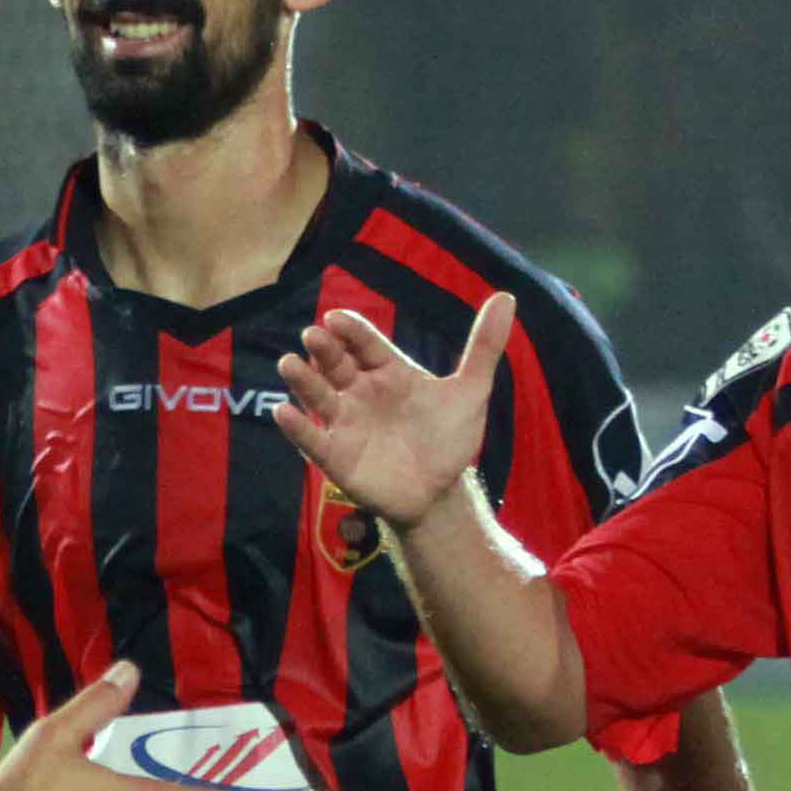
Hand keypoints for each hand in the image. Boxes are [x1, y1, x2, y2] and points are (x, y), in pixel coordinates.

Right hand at [273, 297, 512, 530]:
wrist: (440, 492)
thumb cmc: (449, 439)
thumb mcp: (471, 391)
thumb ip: (483, 346)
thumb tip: (507, 297)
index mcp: (388, 371)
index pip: (364, 342)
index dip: (350, 329)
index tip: (336, 318)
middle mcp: (360, 391)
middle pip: (335, 363)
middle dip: (323, 349)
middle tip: (313, 335)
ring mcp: (345, 422)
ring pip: (317, 395)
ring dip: (302, 379)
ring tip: (289, 364)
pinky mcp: (335, 455)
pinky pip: (311, 439)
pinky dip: (295, 427)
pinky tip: (283, 412)